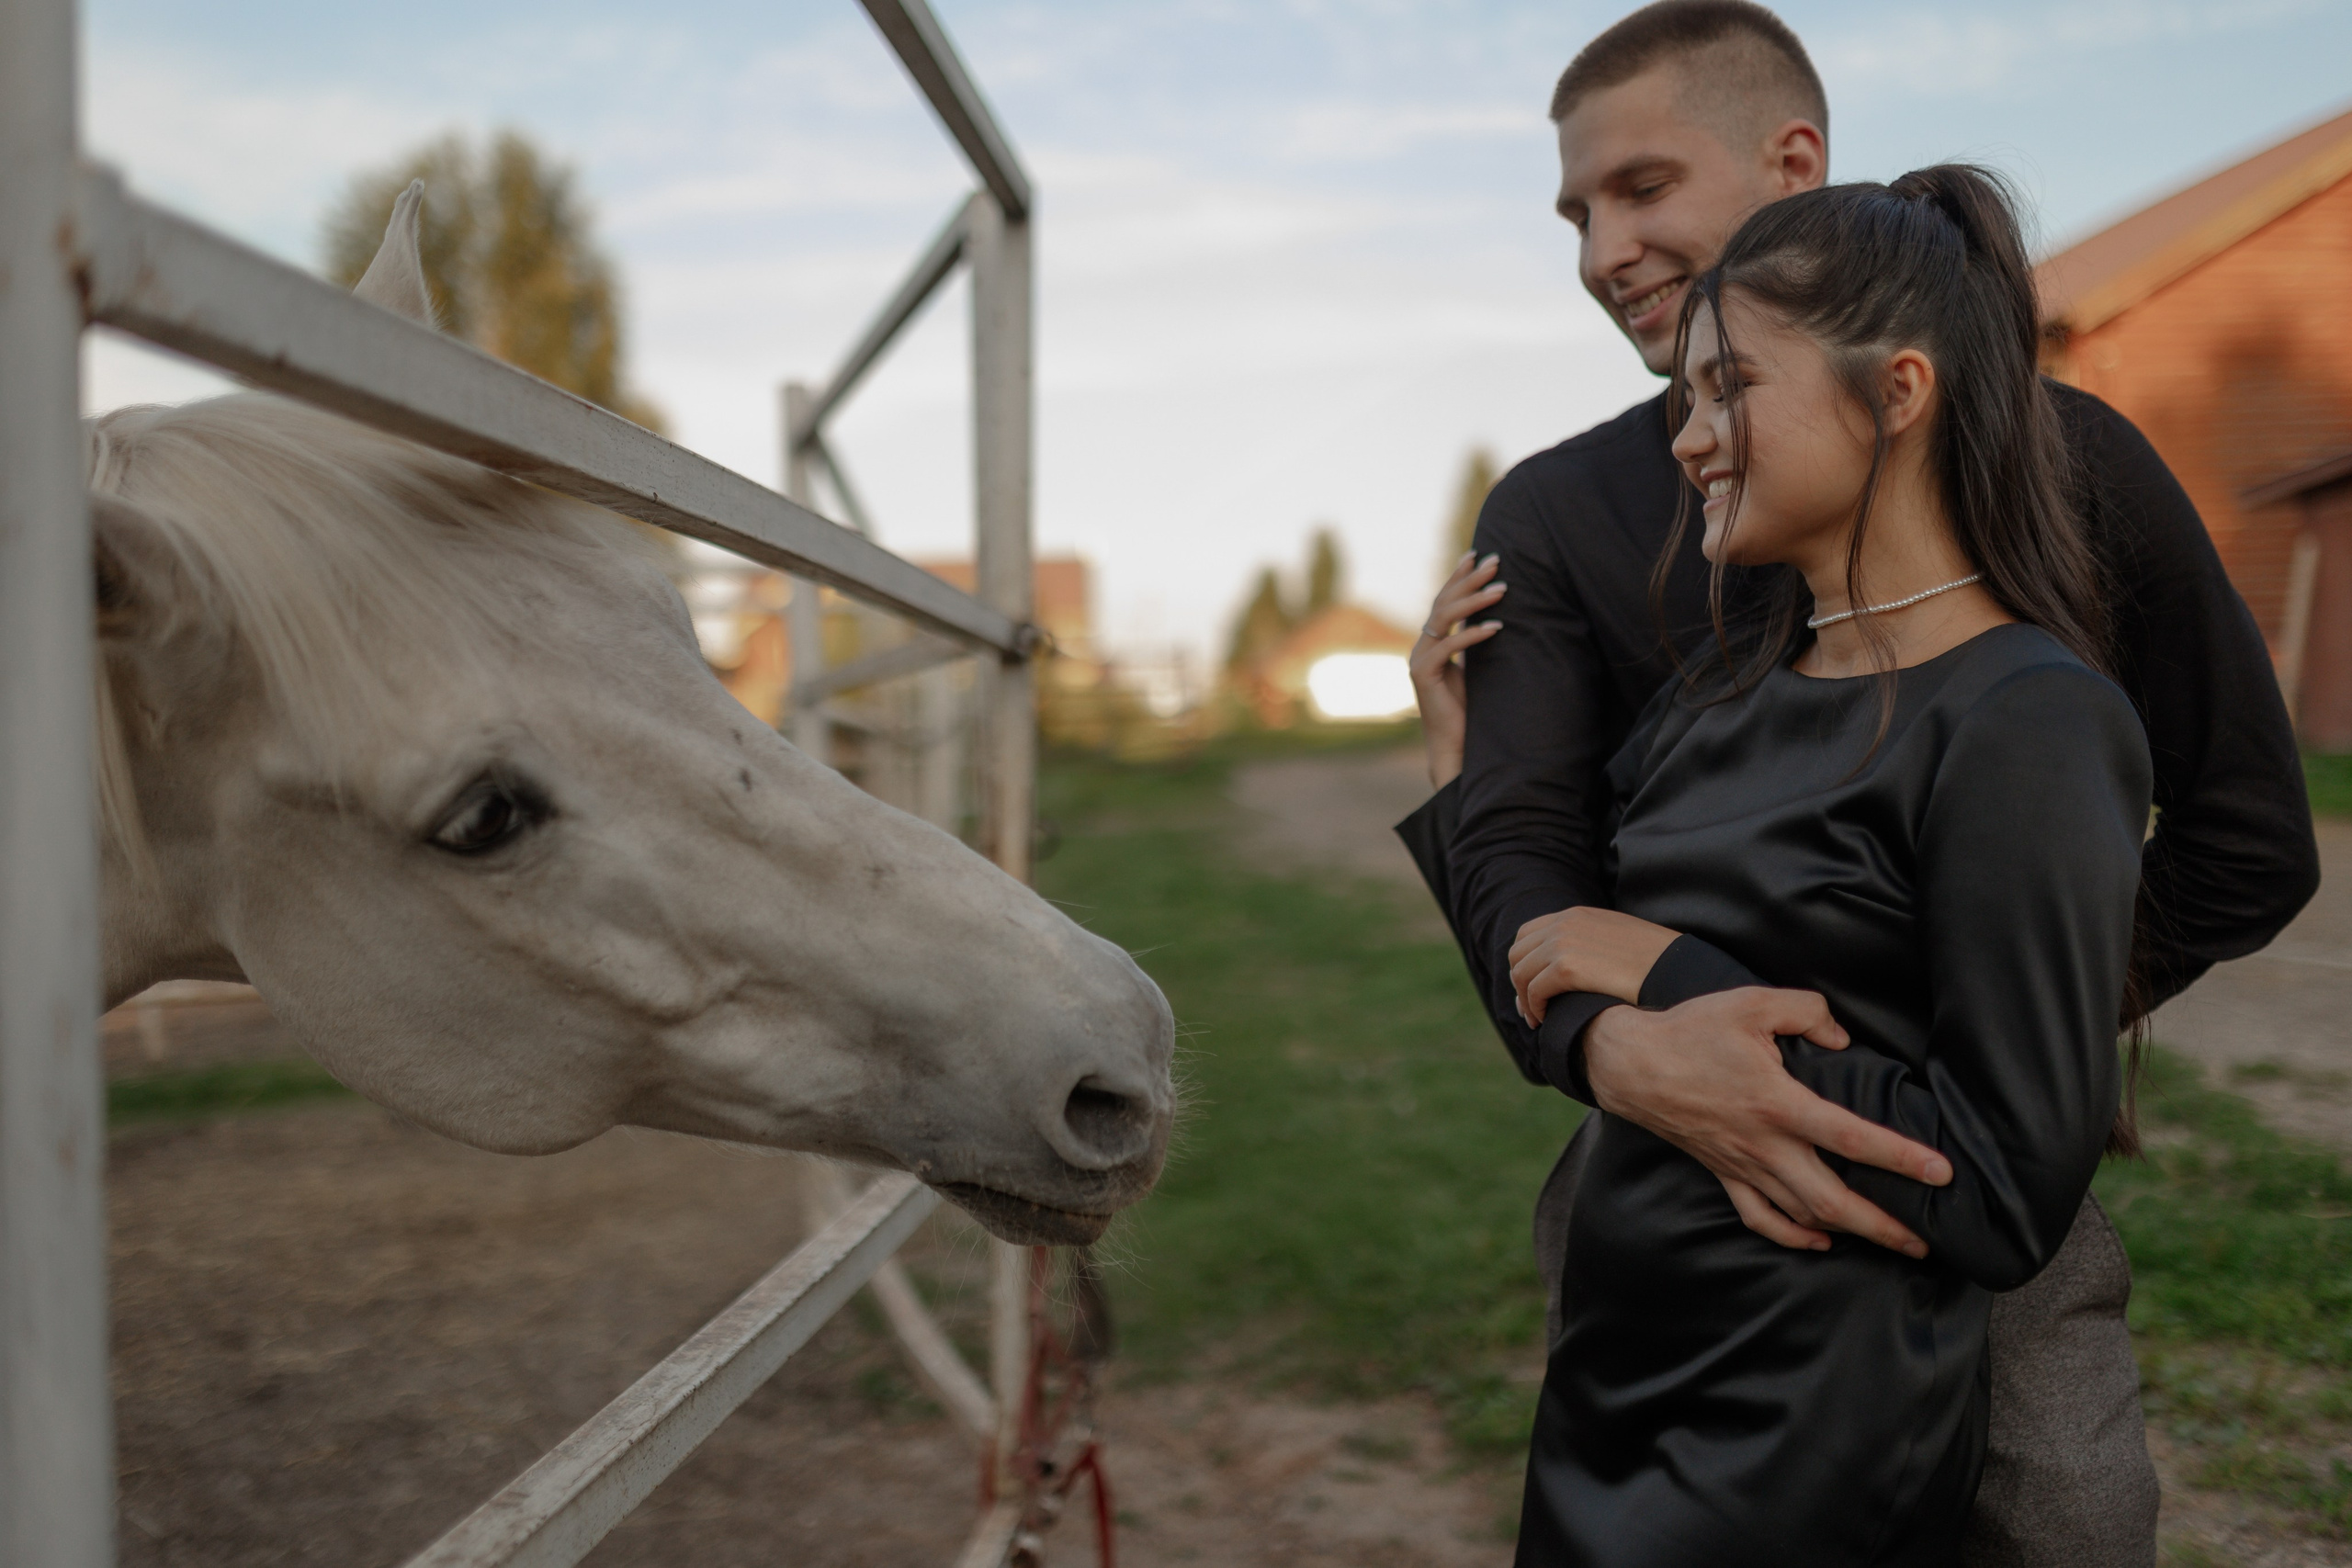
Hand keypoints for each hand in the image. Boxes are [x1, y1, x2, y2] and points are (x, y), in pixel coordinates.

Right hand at [1410, 552, 1505, 788]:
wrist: (1456, 746)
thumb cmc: (1471, 710)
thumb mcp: (1478, 668)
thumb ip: (1477, 643)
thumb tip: (1498, 615)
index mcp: (1432, 642)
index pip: (1444, 600)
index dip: (1458, 576)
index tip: (1477, 555)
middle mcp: (1422, 646)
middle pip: (1443, 602)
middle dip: (1469, 579)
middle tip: (1494, 561)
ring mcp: (1419, 659)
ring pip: (1443, 618)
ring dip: (1474, 601)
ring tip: (1502, 589)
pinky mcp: (1423, 675)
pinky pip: (1448, 647)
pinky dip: (1473, 634)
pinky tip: (1496, 627)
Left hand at [1510, 906, 1679, 1020]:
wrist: (1675, 967)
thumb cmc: (1654, 960)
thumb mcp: (1617, 938)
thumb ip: (1590, 942)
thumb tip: (1569, 968)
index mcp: (1576, 915)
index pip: (1527, 934)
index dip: (1524, 963)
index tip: (1531, 988)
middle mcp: (1565, 923)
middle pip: (1518, 954)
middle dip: (1520, 983)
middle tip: (1531, 1009)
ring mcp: (1563, 943)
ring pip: (1521, 974)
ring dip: (1525, 1000)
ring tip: (1537, 1019)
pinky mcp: (1567, 968)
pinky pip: (1534, 991)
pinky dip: (1535, 1008)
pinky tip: (1545, 1021)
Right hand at [1582, 990, 1952, 1256]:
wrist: (1631, 1064)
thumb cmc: (1691, 1030)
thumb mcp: (1750, 1003)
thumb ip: (1806, 1012)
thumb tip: (1842, 1037)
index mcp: (1776, 1102)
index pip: (1850, 1137)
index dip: (1899, 1157)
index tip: (1939, 1171)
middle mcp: (1764, 1144)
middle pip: (1832, 1198)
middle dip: (1884, 1225)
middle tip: (1926, 1239)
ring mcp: (1742, 1165)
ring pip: (1804, 1214)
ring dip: (1851, 1232)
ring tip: (1892, 1241)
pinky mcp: (1723, 1173)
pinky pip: (1760, 1216)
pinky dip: (1794, 1235)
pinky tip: (1821, 1240)